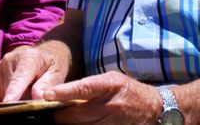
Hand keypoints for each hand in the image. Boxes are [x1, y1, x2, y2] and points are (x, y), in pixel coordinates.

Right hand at [0, 43, 70, 101]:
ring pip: (3, 94)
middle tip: (35, 96)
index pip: (19, 78)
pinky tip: (19, 91)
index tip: (9, 102)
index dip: (14, 91)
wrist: (43, 54)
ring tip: (28, 91)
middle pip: (11, 90)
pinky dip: (8, 97)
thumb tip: (37, 98)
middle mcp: (9, 60)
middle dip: (22, 99)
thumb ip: (47, 85)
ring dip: (15, 99)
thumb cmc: (51, 65)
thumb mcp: (56, 73)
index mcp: (28, 58)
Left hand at [43, 71, 161, 124]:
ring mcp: (114, 122)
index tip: (47, 95)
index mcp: (110, 85)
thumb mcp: (110, 80)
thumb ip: (88, 87)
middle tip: (56, 113)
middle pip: (77, 114)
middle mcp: (112, 104)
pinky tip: (82, 124)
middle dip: (62, 115)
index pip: (83, 88)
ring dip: (71, 124)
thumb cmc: (126, 90)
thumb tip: (61, 95)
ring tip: (67, 120)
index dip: (63, 92)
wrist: (153, 107)